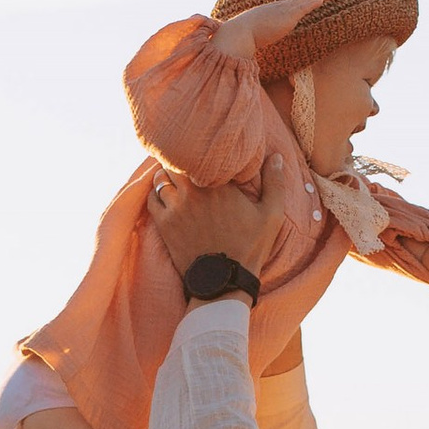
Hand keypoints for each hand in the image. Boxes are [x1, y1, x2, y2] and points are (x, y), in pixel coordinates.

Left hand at [150, 153, 295, 289]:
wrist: (224, 280)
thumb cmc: (249, 247)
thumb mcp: (271, 215)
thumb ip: (275, 183)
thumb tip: (276, 156)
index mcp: (220, 184)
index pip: (203, 152)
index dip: (201, 148)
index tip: (205, 149)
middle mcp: (194, 191)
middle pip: (177, 160)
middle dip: (181, 158)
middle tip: (188, 160)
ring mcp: (176, 206)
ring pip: (161, 176)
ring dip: (167, 173)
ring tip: (176, 176)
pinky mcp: (164, 222)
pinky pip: (152, 196)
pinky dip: (156, 191)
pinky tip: (166, 193)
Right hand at [211, 0, 330, 64]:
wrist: (240, 32)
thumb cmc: (244, 36)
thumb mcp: (255, 35)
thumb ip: (260, 37)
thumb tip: (256, 45)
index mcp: (273, 12)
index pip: (291, 3)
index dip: (302, 0)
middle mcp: (280, 8)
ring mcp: (284, 10)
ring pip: (306, 0)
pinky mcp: (287, 16)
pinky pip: (303, 7)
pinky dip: (313, 2)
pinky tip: (321, 0)